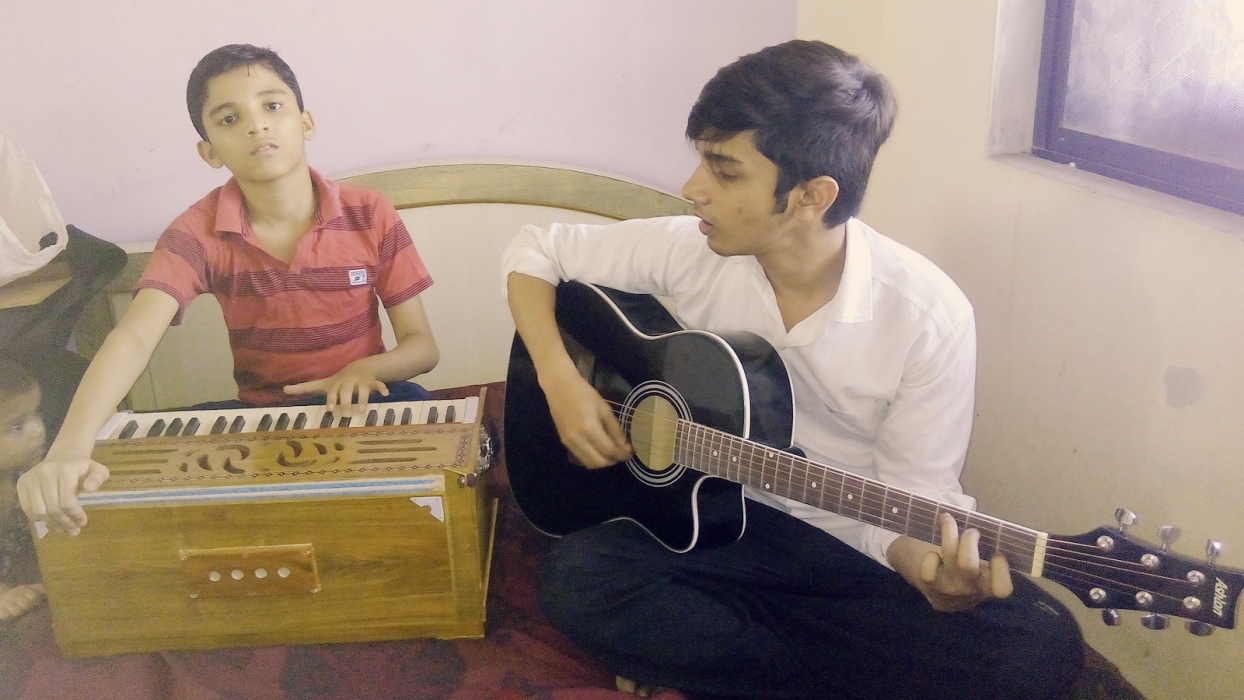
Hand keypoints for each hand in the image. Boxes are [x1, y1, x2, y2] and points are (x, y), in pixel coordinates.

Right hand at [17, 457, 109, 535]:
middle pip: (53, 509)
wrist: (63, 456)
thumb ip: (98, 478)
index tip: (82, 523)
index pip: (68, 502)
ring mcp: (31, 478)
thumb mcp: (97, 471)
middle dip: (64, 523)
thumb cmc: (82, 468)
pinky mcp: (21, 483)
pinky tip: (50, 519)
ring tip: (62, 527)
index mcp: (66, 470)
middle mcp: (45, 473)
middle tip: (73, 529)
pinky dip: (38, 518)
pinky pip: (27, 508)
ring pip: (38, 511)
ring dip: (51, 523)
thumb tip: (90, 489)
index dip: (75, 516)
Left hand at [283, 363, 386, 414]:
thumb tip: (283, 389)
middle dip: (346, 401)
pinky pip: (378, 384)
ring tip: (362, 410)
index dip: (331, 399)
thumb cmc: (338, 381)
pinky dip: (381, 388)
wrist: (360, 368)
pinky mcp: (372, 382)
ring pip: (362, 390)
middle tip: (346, 413)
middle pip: (347, 392)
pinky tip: (385, 394)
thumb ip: (305, 387)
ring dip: (363, 399)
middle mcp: (347, 382)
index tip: (330, 409)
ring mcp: (360, 382)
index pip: (332, 392)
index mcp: (336, 384)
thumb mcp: (323, 383)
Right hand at [540, 365, 630, 468]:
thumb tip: (626, 447)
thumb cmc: (584, 393)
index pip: (609, 451)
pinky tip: (598, 450)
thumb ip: (615, 430)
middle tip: (621, 454)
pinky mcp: (564, 442)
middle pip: (598, 462)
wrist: (559, 387)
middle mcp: (578, 439)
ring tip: (611, 453)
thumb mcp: (604, 409)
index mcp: (589, 428)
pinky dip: (591, 458)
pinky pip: (580, 457)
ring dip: (601, 462)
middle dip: (612, 461)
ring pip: (588, 463)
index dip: (621, 455)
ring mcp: (568, 442)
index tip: (630, 453)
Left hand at [890, 513, 1013, 611]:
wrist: (943, 599)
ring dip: (949, 531)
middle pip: (967, 563)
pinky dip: (931, 554)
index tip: (997, 554)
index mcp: (989, 588)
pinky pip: (930, 561)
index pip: (1002, 588)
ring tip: (948, 518)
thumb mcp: (986, 574)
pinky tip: (934, 553)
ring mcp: (947, 586)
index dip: (1001, 568)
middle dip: (968, 539)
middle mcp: (969, 589)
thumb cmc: (971, 578)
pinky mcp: (928, 582)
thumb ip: (992, 559)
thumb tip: (992, 528)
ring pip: (949, 554)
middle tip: (972, 531)